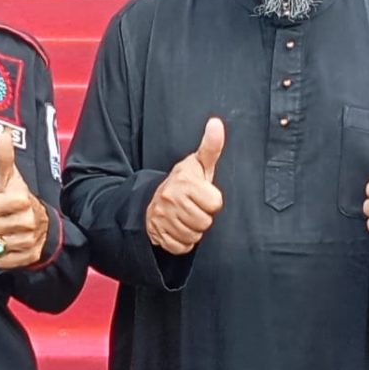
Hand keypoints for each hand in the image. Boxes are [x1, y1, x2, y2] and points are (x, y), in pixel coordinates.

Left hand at [0, 131, 49, 269]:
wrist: (44, 225)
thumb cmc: (20, 200)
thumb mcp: (10, 179)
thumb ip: (4, 159)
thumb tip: (3, 134)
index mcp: (21, 199)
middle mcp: (27, 221)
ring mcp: (28, 241)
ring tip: (3, 232)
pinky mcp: (28, 258)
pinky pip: (0, 261)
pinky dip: (0, 256)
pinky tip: (8, 246)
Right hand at [146, 117, 224, 254]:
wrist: (152, 200)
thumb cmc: (183, 182)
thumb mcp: (198, 164)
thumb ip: (211, 146)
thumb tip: (216, 123)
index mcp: (185, 182)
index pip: (215, 204)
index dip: (212, 201)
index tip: (202, 195)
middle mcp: (171, 199)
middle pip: (205, 222)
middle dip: (202, 217)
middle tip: (193, 207)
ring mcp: (162, 218)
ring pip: (194, 236)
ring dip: (193, 230)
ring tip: (185, 217)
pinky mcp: (158, 235)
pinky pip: (181, 247)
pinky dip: (182, 242)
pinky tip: (178, 228)